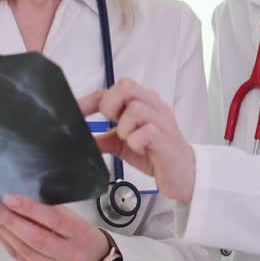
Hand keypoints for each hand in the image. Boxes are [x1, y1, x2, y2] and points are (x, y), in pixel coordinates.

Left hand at [0, 194, 109, 260]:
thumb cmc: (80, 234)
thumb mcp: (74, 217)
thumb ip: (51, 211)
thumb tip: (20, 201)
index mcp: (78, 232)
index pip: (53, 220)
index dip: (30, 209)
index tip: (9, 198)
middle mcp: (67, 252)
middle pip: (35, 238)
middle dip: (9, 221)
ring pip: (24, 250)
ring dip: (3, 232)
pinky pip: (20, 259)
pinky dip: (6, 243)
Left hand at [79, 78, 196, 201]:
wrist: (184, 174)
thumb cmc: (157, 154)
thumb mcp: (125, 145)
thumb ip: (106, 139)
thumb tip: (84, 139)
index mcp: (142, 103)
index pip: (112, 90)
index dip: (90, 100)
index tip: (75, 111)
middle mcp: (153, 106)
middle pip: (126, 86)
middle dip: (111, 105)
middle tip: (113, 125)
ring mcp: (161, 120)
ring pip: (135, 108)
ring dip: (124, 128)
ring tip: (128, 140)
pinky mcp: (166, 137)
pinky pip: (146, 131)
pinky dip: (136, 141)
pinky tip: (139, 149)